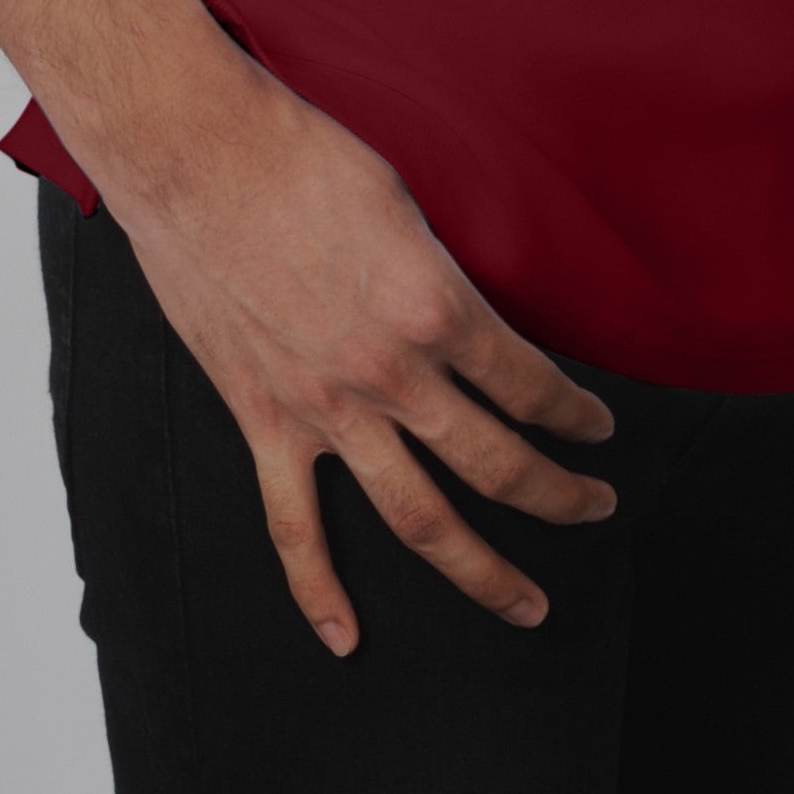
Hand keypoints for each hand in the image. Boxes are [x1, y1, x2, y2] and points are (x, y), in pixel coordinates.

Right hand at [96, 43, 617, 654]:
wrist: (196, 155)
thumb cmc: (300, 155)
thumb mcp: (403, 202)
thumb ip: (437, 274)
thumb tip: (456, 314)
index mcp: (435, 305)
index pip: (529, 382)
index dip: (574, 412)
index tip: (597, 427)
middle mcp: (392, 371)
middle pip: (496, 462)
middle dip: (558, 495)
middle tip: (596, 509)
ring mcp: (326, 407)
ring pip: (420, 518)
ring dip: (481, 570)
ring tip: (529, 604)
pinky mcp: (265, 420)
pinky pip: (295, 527)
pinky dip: (320, 591)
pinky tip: (346, 638)